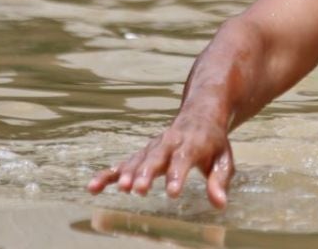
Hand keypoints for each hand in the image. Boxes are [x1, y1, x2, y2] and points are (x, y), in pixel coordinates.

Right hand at [87, 111, 236, 208]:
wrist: (200, 113)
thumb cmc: (214, 142)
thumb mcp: (224, 159)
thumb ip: (220, 180)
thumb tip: (220, 203)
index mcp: (193, 144)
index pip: (183, 160)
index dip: (177, 175)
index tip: (172, 192)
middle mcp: (170, 143)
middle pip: (156, 158)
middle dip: (146, 173)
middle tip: (139, 189)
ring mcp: (153, 147)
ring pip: (138, 160)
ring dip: (128, 173)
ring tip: (121, 188)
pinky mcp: (142, 153)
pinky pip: (122, 164)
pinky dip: (108, 175)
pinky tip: (93, 187)